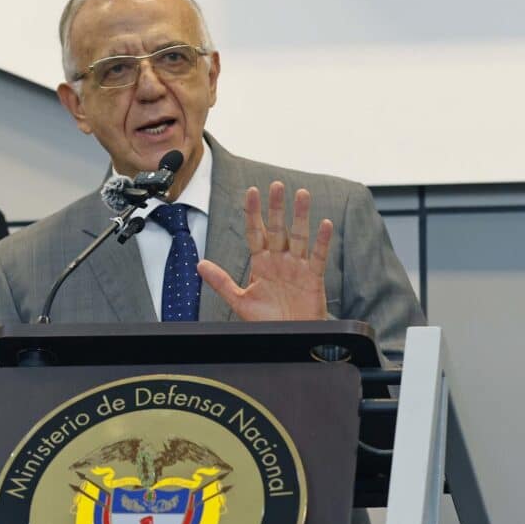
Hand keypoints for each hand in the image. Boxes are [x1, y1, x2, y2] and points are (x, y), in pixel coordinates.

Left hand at [197, 181, 332, 320]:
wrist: (288, 338)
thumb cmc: (267, 320)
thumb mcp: (239, 300)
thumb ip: (221, 281)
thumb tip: (200, 264)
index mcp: (262, 263)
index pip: (256, 232)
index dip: (253, 213)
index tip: (251, 191)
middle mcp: (280, 261)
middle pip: (278, 229)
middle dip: (276, 208)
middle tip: (277, 185)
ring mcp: (297, 267)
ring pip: (299, 237)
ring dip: (301, 216)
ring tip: (302, 194)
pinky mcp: (313, 278)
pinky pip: (318, 257)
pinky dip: (322, 241)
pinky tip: (324, 224)